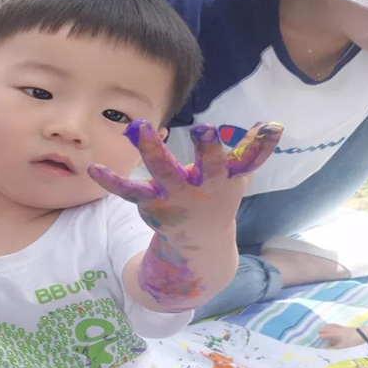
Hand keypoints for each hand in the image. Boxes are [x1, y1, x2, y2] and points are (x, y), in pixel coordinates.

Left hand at [88, 120, 282, 237]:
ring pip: (164, 172)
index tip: (272, 126)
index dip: (262, 145)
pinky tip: (93, 168)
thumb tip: (274, 124)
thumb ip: (254, 152)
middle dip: (208, 150)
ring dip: (152, 150)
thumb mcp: (238, 178)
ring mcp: (176, 197)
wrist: (199, 243)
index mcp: (226, 179)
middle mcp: (203, 189)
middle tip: (205, 129)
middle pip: (207, 167)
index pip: (248, 160)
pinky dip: (111, 181)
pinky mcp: (152, 204)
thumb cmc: (219, 198)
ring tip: (140, 126)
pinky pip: (128, 192)